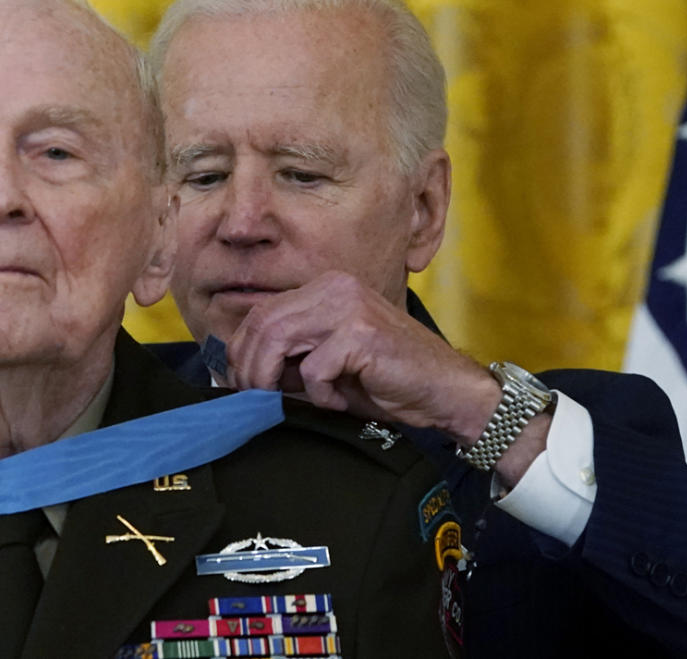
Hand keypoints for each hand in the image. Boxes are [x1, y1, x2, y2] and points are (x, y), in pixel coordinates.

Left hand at [223, 271, 501, 445]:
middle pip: (262, 323)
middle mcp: (335, 287)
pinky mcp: (361, 333)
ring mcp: (348, 306)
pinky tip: (340, 400)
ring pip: (277, 339)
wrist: (446, 391)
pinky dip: (319, 393)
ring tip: (285, 400)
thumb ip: (290, 360)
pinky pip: (314, 368)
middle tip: (253, 398)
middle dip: (249, 367)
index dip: (241, 351)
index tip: (239, 384)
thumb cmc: (388, 381)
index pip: (261, 314)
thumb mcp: (328, 364)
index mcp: (325, 288)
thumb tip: (241, 374)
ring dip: (271, 378)